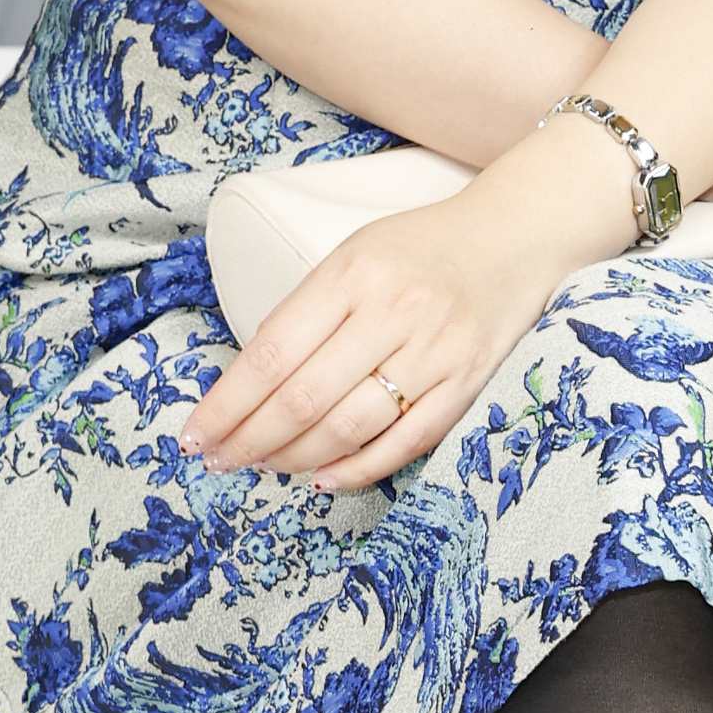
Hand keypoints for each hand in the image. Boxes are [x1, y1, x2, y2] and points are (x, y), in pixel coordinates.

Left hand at [188, 177, 563, 488]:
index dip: (227, 403)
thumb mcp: (355, 253)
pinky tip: (326, 477)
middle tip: (222, 459)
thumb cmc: (424, 247)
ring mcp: (434, 350)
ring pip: (348, 426)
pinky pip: (405, 441)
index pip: (271, 352)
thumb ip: (310, 311)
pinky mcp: (467, 382)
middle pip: (303, 397)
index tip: (197, 434)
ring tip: (267, 466)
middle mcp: (392, 311)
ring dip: (296, 457)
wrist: (516, 236)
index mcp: (352, 273)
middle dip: (250, 439)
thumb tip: (250, 384)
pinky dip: (359, 467)